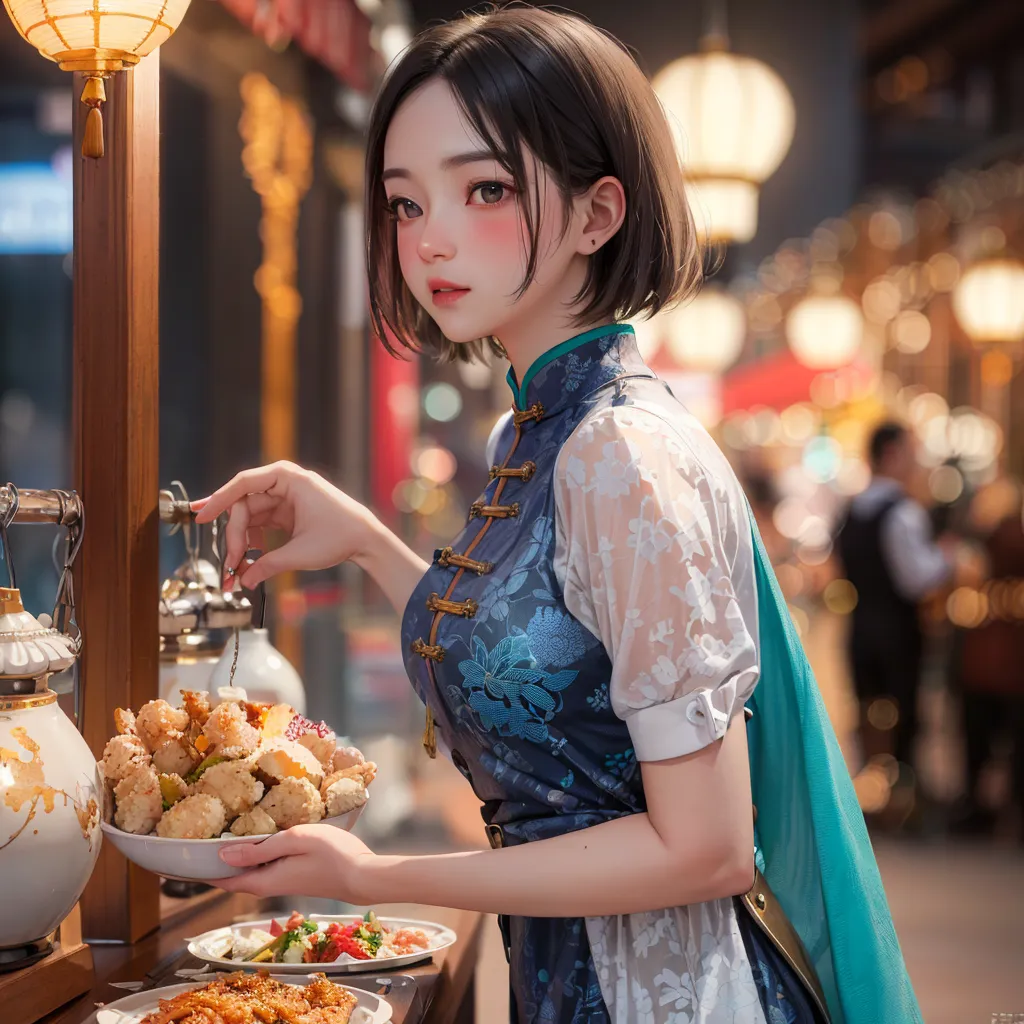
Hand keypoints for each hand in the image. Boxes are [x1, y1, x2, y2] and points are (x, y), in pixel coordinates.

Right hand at [192, 462, 378, 589]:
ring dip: (240, 541)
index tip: (200, 516)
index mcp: (289, 479)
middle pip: (244, 506)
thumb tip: (242, 581)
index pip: (244, 483)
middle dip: (233, 535)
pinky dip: (252, 541)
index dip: (218, 500)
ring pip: (249, 517)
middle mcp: (285, 483)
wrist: (367, 540)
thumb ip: (267, 565)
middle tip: (228, 563)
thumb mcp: (300, 553)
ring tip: (235, 567)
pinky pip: (260, 523)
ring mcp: (285, 498)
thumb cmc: (341, 536)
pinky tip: (247, 560)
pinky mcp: (287, 512)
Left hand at [212, 824, 376, 901]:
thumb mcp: (294, 841)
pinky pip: (265, 868)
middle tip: (197, 841)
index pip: (224, 880)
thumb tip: (221, 856)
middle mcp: (269, 885)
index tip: (180, 862)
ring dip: (236, 859)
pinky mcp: (295, 877)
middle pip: (235, 877)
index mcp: (264, 879)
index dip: (201, 872)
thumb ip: (258, 849)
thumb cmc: (331, 854)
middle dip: (215, 863)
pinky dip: (254, 856)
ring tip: (221, 836)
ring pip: (250, 872)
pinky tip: (258, 840)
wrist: (362, 875)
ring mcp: (283, 883)